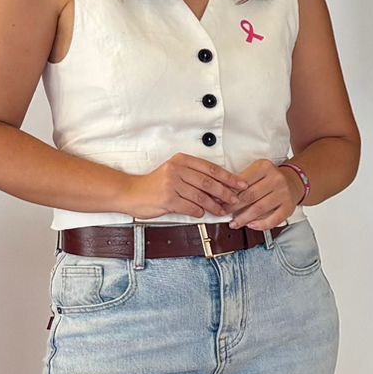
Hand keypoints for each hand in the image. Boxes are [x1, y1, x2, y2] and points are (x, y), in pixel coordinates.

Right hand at [124, 154, 247, 220]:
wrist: (131, 193)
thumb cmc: (155, 184)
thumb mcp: (174, 172)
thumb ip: (194, 175)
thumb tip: (220, 186)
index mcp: (182, 160)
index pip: (211, 168)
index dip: (228, 177)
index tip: (241, 184)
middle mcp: (177, 169)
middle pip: (209, 182)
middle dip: (226, 193)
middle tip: (236, 200)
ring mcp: (172, 184)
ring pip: (201, 196)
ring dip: (214, 206)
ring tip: (222, 211)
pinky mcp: (168, 199)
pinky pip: (191, 207)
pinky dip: (199, 212)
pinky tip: (202, 213)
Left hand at [228, 159, 301, 229]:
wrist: (294, 181)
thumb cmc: (270, 178)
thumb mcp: (257, 171)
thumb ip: (242, 180)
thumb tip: (222, 194)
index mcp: (264, 167)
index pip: (242, 182)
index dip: (228, 193)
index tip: (218, 199)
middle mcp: (276, 179)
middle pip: (250, 195)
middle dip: (233, 207)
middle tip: (224, 212)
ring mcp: (283, 193)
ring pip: (259, 208)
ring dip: (244, 218)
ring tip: (234, 223)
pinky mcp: (288, 207)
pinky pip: (274, 219)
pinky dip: (261, 224)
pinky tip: (252, 225)